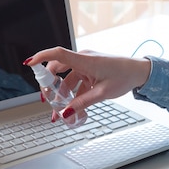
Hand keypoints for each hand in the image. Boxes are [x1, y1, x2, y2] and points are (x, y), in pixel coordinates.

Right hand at [25, 47, 150, 119]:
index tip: (28, 63)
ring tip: (60, 112)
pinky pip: (76, 82)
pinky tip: (72, 108)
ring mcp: (86, 65)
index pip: (57, 54)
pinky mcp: (89, 71)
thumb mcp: (102, 93)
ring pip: (66, 79)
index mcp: (85, 60)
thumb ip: (82, 103)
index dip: (41, 57)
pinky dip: (72, 94)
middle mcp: (83, 59)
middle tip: (47, 101)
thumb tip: (66, 113)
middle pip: (58, 70)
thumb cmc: (125, 76)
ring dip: (62, 95)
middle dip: (50, 86)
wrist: (140, 72)